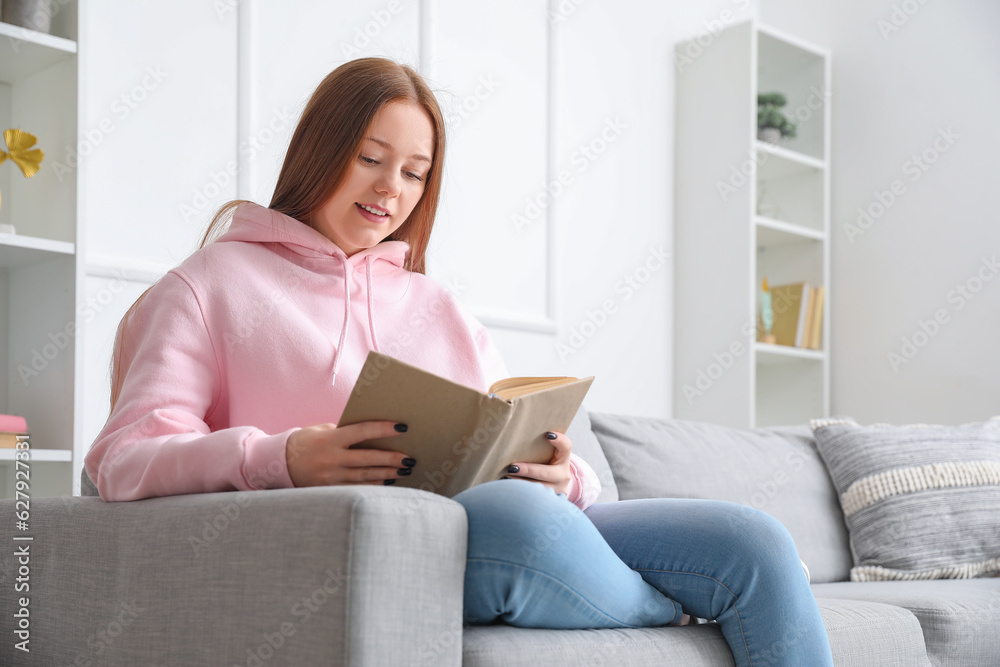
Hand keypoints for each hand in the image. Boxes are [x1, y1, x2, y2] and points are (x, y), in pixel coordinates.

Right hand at [285, 421, 414, 486]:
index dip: (383, 429)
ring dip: (386, 474)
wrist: (280, 463)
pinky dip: (374, 486)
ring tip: (404, 470)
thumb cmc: (306, 441)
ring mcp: (330, 477)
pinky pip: (356, 489)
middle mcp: (331, 459)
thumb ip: (344, 431)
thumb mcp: (322, 430)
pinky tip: (388, 482)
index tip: (402, 428)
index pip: (362, 431)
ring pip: (365, 477)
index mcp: (330, 439)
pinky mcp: (329, 490)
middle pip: (367, 459)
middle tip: (409, 458)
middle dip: (391, 459)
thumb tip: (372, 433)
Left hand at [504, 431, 571, 494]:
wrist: (554, 485)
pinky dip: (521, 494)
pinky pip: (534, 500)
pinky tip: (509, 490)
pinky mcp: (549, 503)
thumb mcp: (547, 455)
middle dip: (528, 470)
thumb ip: (539, 446)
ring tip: (505, 478)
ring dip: (520, 484)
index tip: (548, 434)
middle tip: (512, 467)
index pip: (566, 447)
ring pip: (538, 489)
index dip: (560, 441)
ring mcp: (557, 491)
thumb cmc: (545, 464)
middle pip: (546, 473)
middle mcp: (563, 476)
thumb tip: (516, 435)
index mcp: (563, 459)